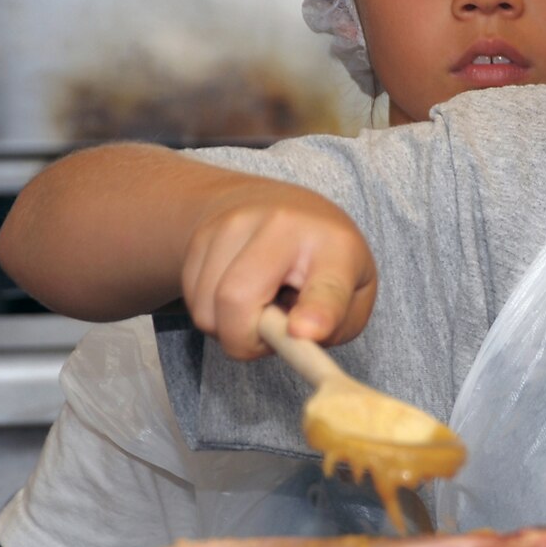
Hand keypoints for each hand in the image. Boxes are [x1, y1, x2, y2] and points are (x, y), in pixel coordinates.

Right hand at [179, 179, 377, 359]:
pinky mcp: (200, 234)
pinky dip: (212, 314)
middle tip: (269, 336)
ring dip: (228, 328)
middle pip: (237, 299)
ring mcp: (234, 224)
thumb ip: (334, 325)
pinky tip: (238, 294)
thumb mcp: (354, 294)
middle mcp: (282, 226)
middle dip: (245, 341)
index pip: (325, 286)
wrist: (273, 206)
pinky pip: (192, 302)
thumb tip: (295, 336)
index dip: (316, 313)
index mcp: (335, 246)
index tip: (303, 332)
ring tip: (258, 307)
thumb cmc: (323, 261)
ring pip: (206, 309)